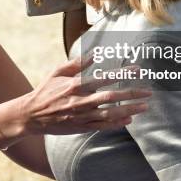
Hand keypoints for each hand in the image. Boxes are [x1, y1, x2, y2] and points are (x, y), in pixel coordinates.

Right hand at [19, 57, 150, 134]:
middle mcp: (80, 101)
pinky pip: (103, 126)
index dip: (121, 74)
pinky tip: (129, 120)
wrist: (31, 115)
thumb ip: (77, 63)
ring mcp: (81, 116)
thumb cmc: (45, 90)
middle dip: (131, 94)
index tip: (137, 70)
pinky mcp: (81, 128)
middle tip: (148, 92)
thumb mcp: (58, 72)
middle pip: (111, 97)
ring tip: (144, 107)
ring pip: (110, 114)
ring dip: (129, 110)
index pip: (103, 78)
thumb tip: (94, 53)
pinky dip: (117, 123)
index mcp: (75, 85)